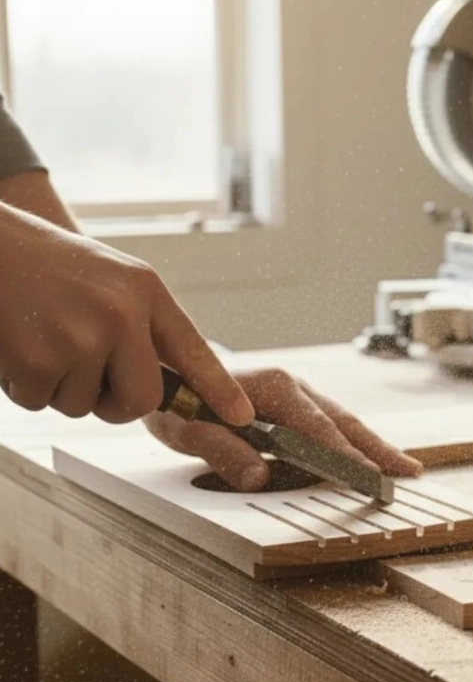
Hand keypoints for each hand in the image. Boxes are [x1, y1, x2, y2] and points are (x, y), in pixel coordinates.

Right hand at [0, 201, 252, 424]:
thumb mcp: (111, 279)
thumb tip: (163, 385)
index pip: (193, 350)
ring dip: (61, 386)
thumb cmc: (46, 264)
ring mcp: (81, 337)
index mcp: (145, 291)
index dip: (219, 390)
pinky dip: (26, 385)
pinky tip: (17, 343)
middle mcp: (122, 313)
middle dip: (116, 403)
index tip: (241, 418)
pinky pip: (42, 403)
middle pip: (142, 400)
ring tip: (42, 335)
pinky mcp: (38, 359)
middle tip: (88, 373)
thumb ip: (141, 325)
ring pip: (85, 406)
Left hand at [143, 368, 422, 490]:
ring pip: (344, 421)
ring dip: (373, 445)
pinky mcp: (296, 402)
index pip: (320, 429)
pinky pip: (331, 422)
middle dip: (377, 449)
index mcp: (276, 389)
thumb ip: (223, 452)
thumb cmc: (181, 402)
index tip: (370, 479)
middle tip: (409, 472)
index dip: (346, 456)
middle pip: (345, 422)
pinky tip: (367, 454)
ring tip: (401, 466)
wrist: (173, 370)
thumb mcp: (189, 430)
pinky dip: (354, 440)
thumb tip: (260, 478)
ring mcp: (299, 392)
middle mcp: (295, 386)